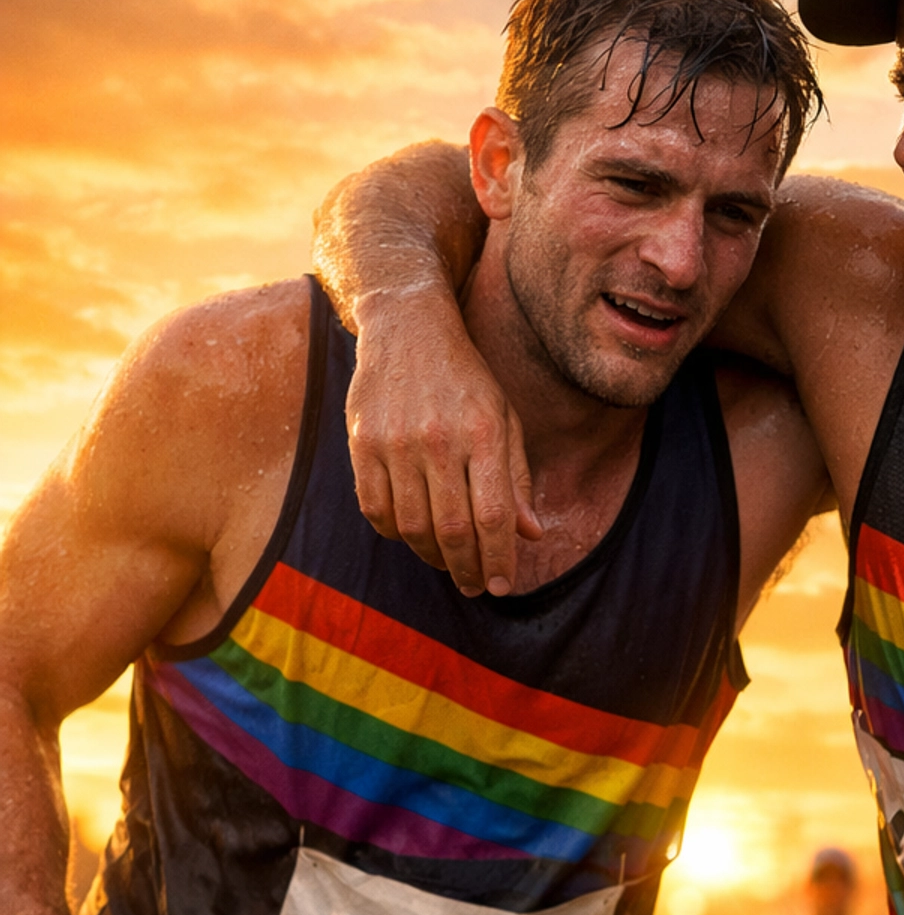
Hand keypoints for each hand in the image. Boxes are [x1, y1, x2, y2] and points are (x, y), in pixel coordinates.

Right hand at [347, 289, 540, 596]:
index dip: (499, 560)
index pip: (494, 516)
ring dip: (432, 556)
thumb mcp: (504, 418)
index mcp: (484, 432)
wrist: (408, 327)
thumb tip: (530, 536)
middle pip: (454, 529)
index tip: (504, 584)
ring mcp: (396, 441)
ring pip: (412, 526)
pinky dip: (395, 533)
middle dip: (468, 569)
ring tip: (447, 563)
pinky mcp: (362, 441)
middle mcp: (440, 438)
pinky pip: (375, 508)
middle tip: (476, 586)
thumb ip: (517, 478)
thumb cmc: (466, 379)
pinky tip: (412, 535)